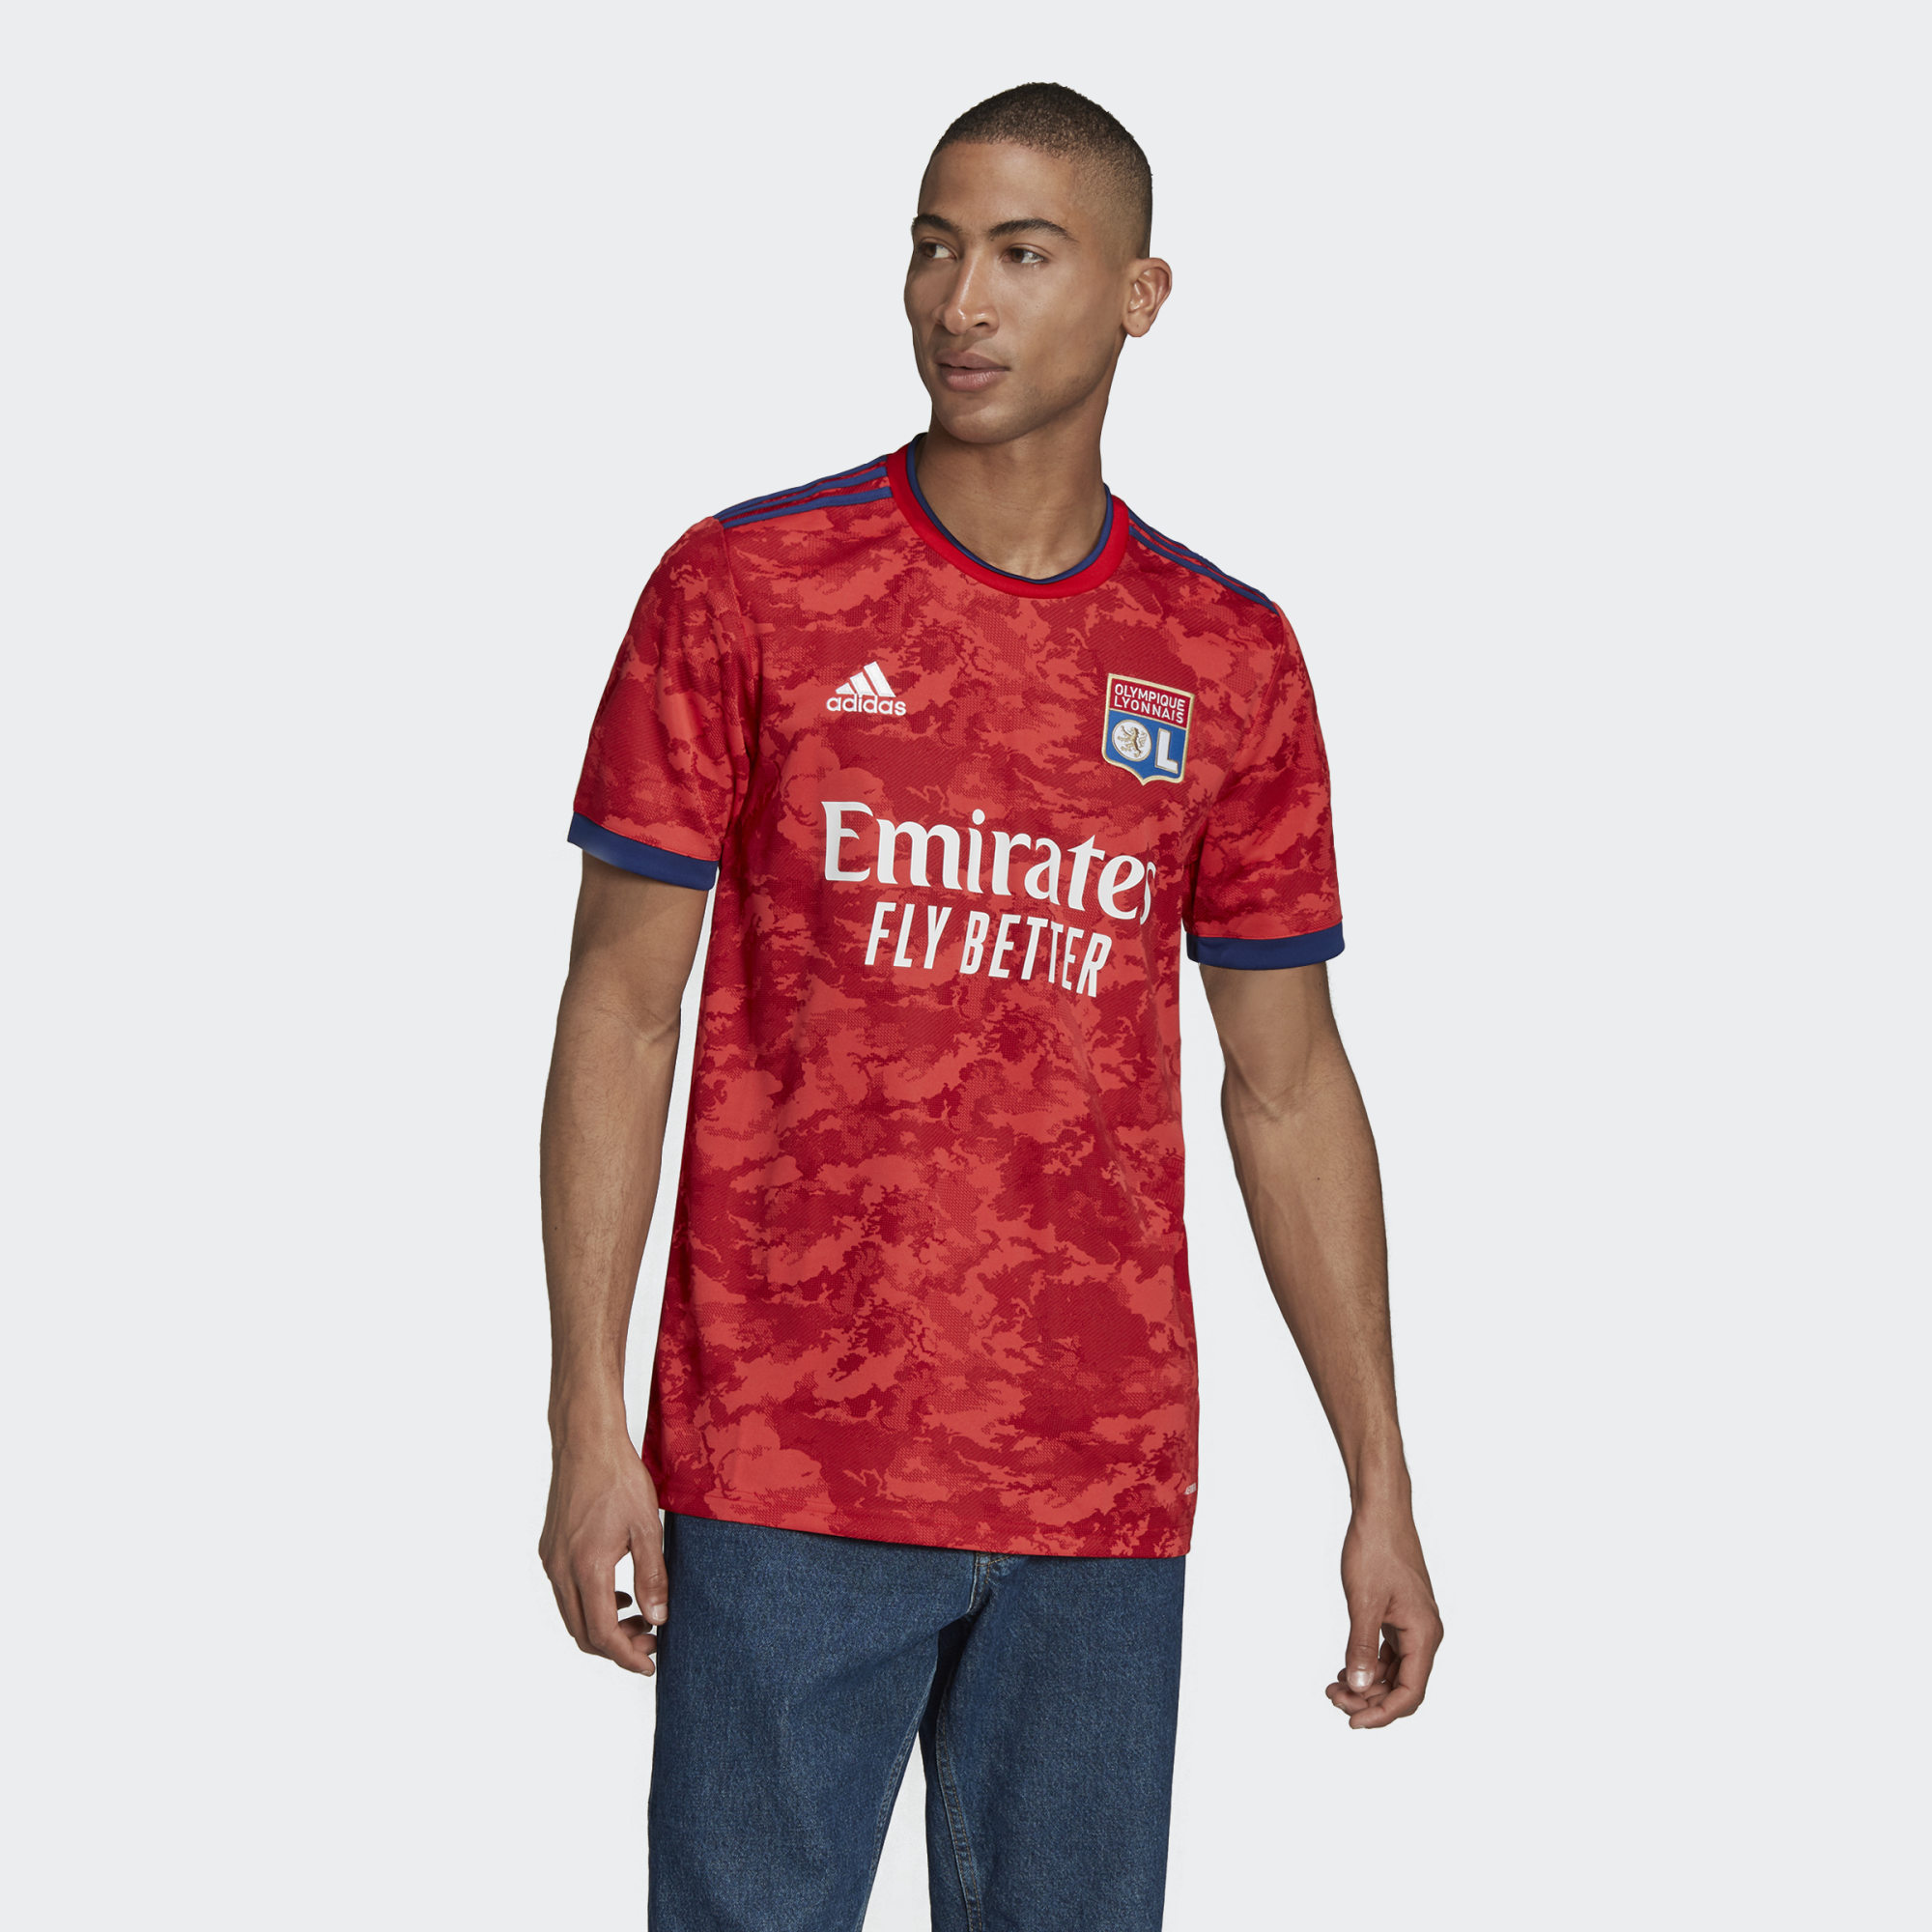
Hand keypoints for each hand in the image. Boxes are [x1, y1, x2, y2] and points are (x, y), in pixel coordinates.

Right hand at [538, 1427, 668, 1674]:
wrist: (586, 1441)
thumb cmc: (619, 1477)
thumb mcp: (647, 1527)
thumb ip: (652, 1577)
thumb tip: (658, 1618)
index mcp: (586, 1566)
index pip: (601, 1633)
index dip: (626, 1657)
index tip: (650, 1664)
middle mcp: (560, 1568)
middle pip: (582, 1633)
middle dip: (616, 1647)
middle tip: (651, 1641)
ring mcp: (550, 1559)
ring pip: (571, 1615)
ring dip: (603, 1627)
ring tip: (639, 1618)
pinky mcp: (549, 1549)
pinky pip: (566, 1593)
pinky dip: (590, 1605)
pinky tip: (618, 1593)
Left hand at [1326, 1504, 1440, 1728]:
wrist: (1380, 1512)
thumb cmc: (1376, 1550)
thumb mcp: (1363, 1602)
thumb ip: (1362, 1648)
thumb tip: (1358, 1689)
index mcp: (1424, 1635)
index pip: (1411, 1693)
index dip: (1383, 1714)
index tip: (1352, 1721)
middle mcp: (1424, 1634)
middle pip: (1403, 1687)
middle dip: (1370, 1700)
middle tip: (1332, 1697)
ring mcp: (1413, 1624)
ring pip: (1395, 1671)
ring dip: (1367, 1685)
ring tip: (1333, 1687)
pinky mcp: (1401, 1615)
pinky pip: (1389, 1653)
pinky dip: (1369, 1665)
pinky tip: (1346, 1669)